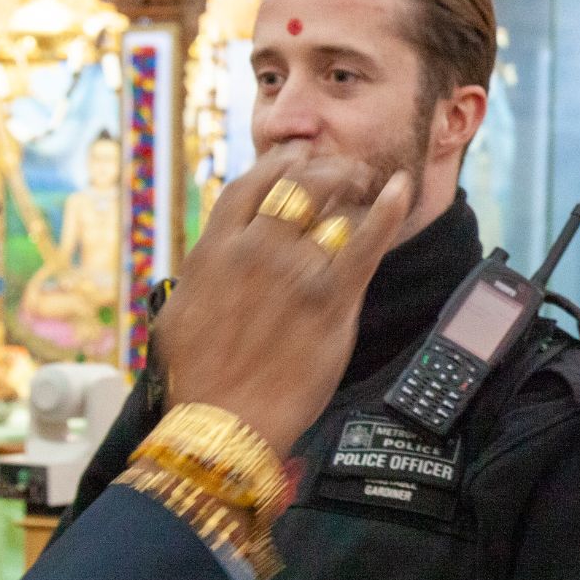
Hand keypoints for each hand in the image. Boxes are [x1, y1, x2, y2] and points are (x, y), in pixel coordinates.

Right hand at [155, 147, 411, 457]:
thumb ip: (200, 274)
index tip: (296, 155)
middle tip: (343, 168)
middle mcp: (256, 250)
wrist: (224, 424)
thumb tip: (212, 256)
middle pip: (298, 184)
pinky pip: (365, 244)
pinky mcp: (332, 300)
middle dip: (324, 167)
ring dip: (354, 185)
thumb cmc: (197, 377)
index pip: (251, 184)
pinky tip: (400, 189)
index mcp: (216, 249)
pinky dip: (386, 212)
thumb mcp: (178, 313)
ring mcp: (296, 271)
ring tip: (367, 180)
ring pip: (333, 207)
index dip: (279, 162)